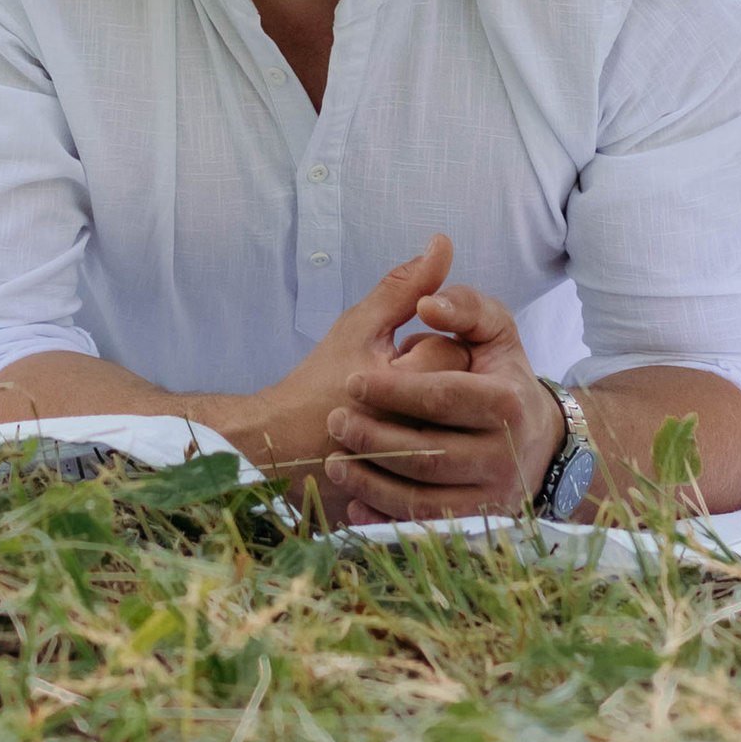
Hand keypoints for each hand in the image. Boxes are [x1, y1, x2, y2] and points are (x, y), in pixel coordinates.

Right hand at [217, 235, 462, 473]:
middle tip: (402, 385)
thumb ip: (405, 286)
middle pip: (459, 394)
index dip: (428, 348)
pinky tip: (406, 444)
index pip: (453, 352)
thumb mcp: (358, 327)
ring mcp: (416, 469)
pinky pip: (445, 469)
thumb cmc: (317, 383)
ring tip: (403, 415)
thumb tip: (442, 244)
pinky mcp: (413, 497)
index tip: (401, 355)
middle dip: (435, 383)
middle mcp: (417, 428)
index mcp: (405, 382)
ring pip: (455, 431)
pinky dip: (430, 453)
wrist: (281, 449)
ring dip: (435, 418)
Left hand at [316, 268, 561, 526]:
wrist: (538, 441)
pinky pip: (426, 528)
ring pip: (424, 497)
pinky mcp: (477, 523)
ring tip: (335, 461)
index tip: (353, 381)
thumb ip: (463, 306)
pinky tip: (355, 502)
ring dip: (372, 482)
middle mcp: (504, 455)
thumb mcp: (493, 330)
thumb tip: (428, 303)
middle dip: (374, 439)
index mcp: (506, 401)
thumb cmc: (501, 375)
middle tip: (335, 421)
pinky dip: (387, 519)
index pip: (442, 397)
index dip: (394, 390)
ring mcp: (492, 495)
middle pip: (429, 453)